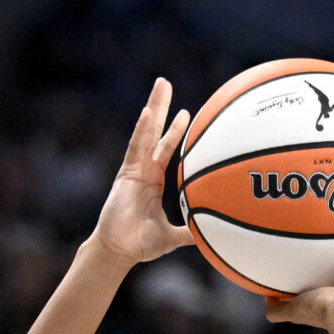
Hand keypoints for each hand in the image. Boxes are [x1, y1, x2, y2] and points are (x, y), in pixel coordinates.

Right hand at [89, 78, 192, 267]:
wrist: (119, 251)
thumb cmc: (141, 245)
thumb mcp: (172, 236)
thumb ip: (191, 232)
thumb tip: (214, 237)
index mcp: (154, 179)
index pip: (166, 148)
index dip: (175, 131)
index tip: (186, 113)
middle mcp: (144, 169)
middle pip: (154, 131)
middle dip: (160, 107)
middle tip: (165, 82)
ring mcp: (134, 168)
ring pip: (146, 131)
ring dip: (153, 107)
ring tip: (161, 85)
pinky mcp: (125, 173)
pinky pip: (135, 147)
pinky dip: (141, 129)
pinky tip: (147, 112)